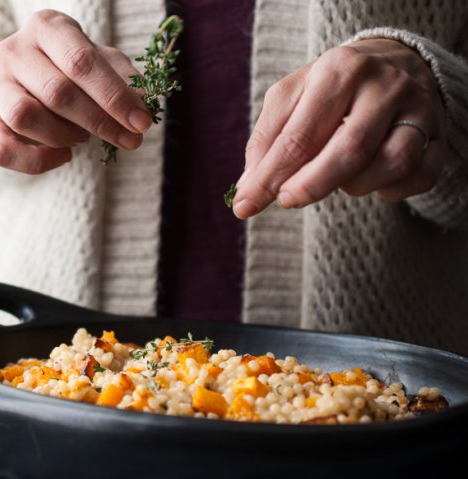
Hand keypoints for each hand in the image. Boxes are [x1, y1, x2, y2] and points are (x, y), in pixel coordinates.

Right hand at [0, 10, 152, 173]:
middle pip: (57, 92)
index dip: (115, 97)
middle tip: (131, 141)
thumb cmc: (77, 73)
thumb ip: (125, 80)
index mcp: (48, 28)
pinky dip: (38, 161)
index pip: (82, 62)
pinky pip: (2, 150)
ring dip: (65, 135)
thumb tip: (144, 104)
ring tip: (83, 137)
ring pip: (25, 116)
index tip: (142, 123)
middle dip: (101, 123)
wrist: (32, 81)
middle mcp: (14, 51)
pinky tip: (64, 155)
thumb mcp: (106, 66)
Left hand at [233, 38, 446, 217]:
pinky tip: (372, 180)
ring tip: (338, 176)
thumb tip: (248, 187)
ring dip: (355, 186)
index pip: (300, 137)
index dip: (270, 178)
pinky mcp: (438, 137)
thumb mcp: (291, 99)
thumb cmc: (331, 89)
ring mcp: (419, 111)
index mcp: (340, 70)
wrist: (393, 65)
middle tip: (288, 200)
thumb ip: (267, 140)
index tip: (246, 205)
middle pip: (348, 151)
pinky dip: (390, 190)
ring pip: (389, 166)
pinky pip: (419, 177)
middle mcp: (385, 86)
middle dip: (311, 186)